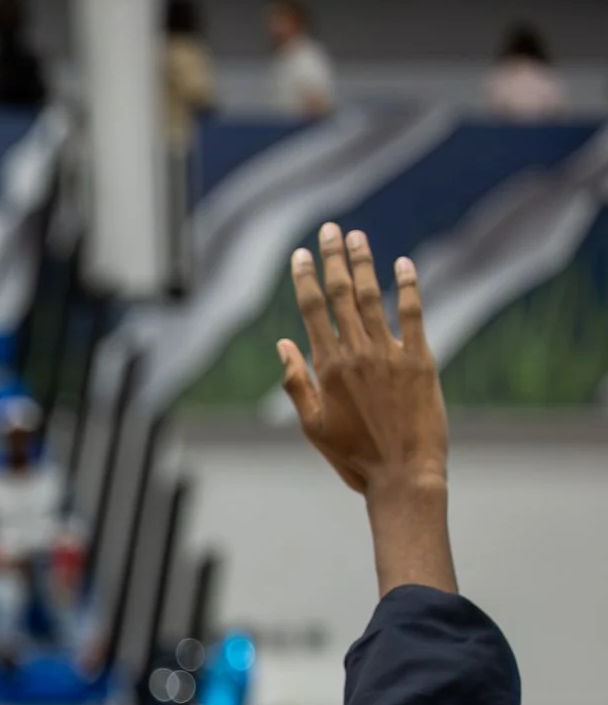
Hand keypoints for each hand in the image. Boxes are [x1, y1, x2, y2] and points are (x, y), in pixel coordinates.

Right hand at [278, 223, 445, 499]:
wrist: (402, 474)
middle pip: (341, 295)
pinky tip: (404, 264)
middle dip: (334, 259)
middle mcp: (356, 353)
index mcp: (327, 368)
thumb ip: (297, 382)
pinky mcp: (421, 359)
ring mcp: (390, 353)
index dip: (306, 279)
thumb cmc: (353, 457)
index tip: (301, 255)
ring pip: (372, 298)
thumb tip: (283, 345)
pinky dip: (409, 287)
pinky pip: (414, 314)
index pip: (312, 311)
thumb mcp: (312, 426)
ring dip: (365, 265)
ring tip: (359, 238)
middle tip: (331, 230)